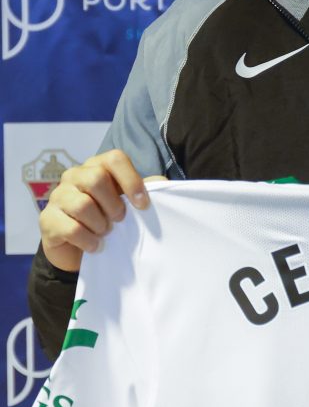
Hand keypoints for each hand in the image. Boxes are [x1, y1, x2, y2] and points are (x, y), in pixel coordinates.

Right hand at [40, 149, 164, 272]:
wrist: (79, 248)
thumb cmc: (108, 219)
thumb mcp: (129, 206)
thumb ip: (145, 193)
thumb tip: (162, 183)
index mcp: (97, 166)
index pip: (115, 158)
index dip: (132, 180)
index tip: (143, 205)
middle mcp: (74, 175)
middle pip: (96, 178)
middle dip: (114, 204)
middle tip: (120, 220)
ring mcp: (58, 195)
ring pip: (82, 204)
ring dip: (100, 224)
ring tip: (105, 233)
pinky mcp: (47, 219)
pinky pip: (70, 228)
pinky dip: (88, 240)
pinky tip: (95, 246)